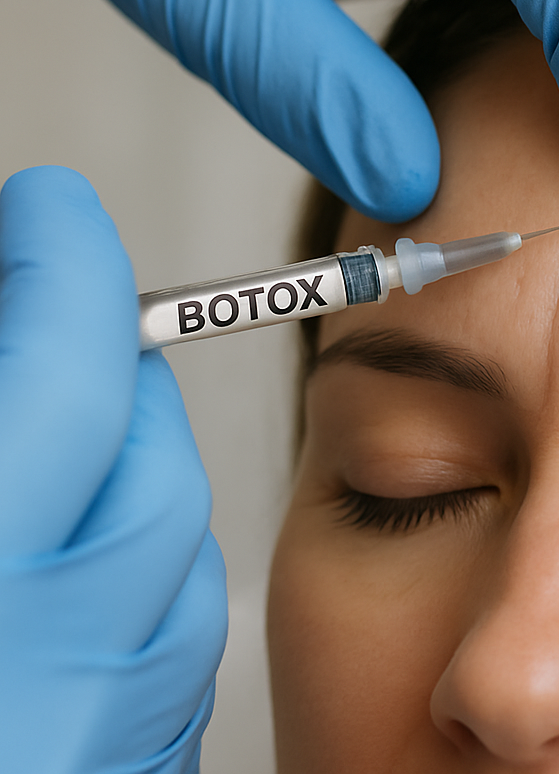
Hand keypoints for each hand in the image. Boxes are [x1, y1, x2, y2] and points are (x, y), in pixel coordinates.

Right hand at [0, 167, 227, 773]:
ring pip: (172, 553)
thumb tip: (7, 302)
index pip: (65, 370)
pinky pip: (165, 649)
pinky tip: (64, 561)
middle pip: (145, 465)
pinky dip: (130, 580)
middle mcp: (42, 678)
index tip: (45, 208)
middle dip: (110, 366)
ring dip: (128, 471)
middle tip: (61, 316)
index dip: (61, 266)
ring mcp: (97, 745)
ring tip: (60, 434)